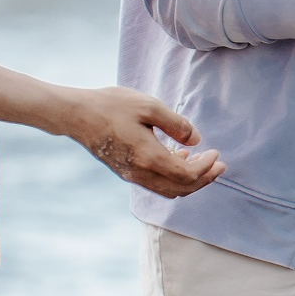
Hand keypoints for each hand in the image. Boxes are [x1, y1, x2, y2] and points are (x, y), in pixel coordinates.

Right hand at [63, 87, 224, 197]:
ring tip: (201, 162)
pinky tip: (177, 156)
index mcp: (148, 158)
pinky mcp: (125, 171)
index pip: (187, 175)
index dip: (206, 168)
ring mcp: (130, 175)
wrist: (75, 114)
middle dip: (204, 179)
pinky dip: (172, 176)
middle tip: (219, 165)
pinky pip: (155, 183)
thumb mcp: (149, 106)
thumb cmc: (111, 106)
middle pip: (180, 189)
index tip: (215, 154)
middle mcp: (140, 173)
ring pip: (168, 189)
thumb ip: (176, 124)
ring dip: (188, 180)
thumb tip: (195, 140)